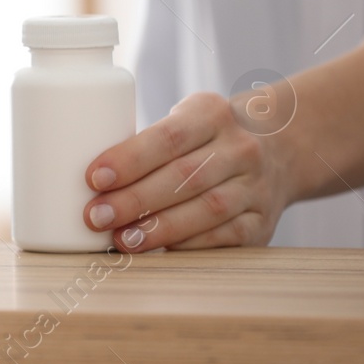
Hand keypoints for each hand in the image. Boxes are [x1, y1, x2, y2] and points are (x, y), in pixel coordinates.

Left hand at [81, 90, 295, 250]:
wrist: (280, 148)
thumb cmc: (206, 136)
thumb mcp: (185, 119)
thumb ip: (146, 143)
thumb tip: (83, 179)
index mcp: (212, 113)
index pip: (167, 137)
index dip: (129, 159)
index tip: (93, 178)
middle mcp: (240, 148)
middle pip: (183, 177)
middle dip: (134, 200)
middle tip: (95, 216)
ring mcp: (256, 186)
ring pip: (205, 210)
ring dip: (158, 228)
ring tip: (121, 240)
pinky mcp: (263, 222)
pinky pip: (224, 237)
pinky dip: (189, 245)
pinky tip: (159, 250)